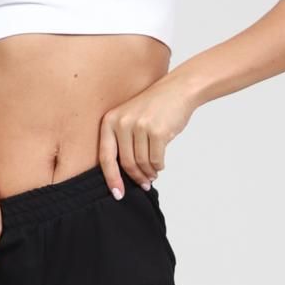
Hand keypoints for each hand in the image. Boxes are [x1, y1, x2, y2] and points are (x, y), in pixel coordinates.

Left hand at [98, 74, 195, 195]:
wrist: (178, 90)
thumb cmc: (154, 108)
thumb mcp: (129, 118)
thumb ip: (122, 142)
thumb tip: (122, 176)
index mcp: (110, 120)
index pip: (106, 157)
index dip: (112, 179)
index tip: (118, 194)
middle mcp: (122, 122)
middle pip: (126, 163)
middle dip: (136, 177)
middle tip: (144, 184)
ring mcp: (139, 126)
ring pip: (142, 163)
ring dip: (149, 173)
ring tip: (153, 174)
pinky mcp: (157, 131)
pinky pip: (156, 160)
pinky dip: (159, 166)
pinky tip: (160, 164)